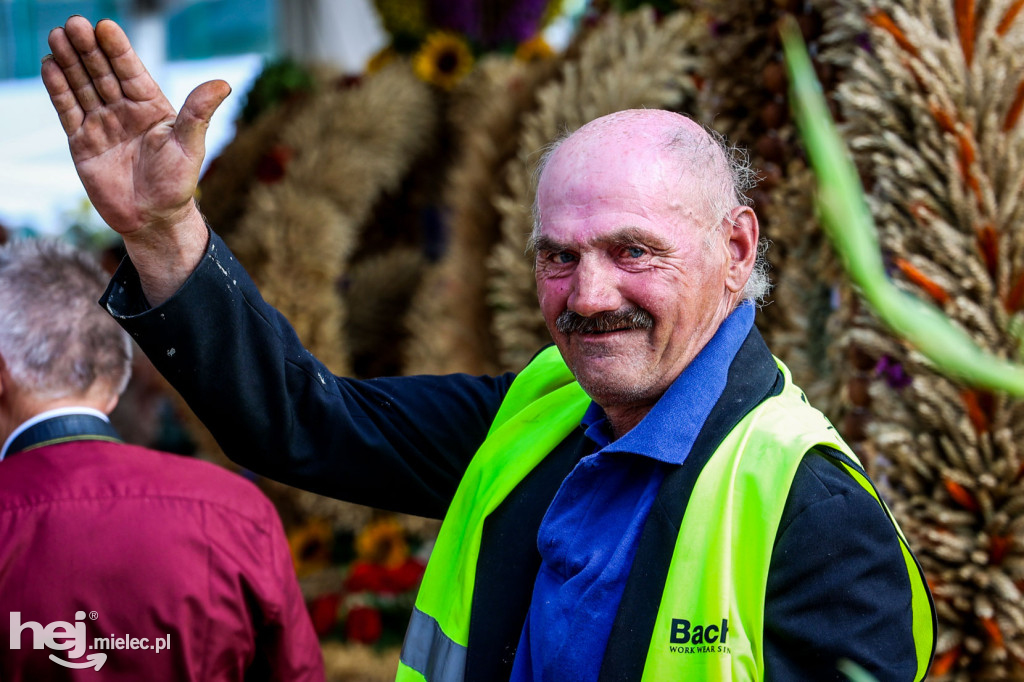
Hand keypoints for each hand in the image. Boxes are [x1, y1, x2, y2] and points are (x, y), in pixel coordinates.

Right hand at [41, 16, 231, 303]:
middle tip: (74, 24)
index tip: (106, 26)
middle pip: (103, 73)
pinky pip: (68, 110)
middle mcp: (125, 111)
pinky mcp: (82, 142)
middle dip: (88, 49)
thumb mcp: (190, 146)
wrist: (153, 220)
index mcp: (152, 107)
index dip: (119, 49)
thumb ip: (199, 113)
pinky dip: (59, 89)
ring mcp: (102, 125)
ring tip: (57, 36)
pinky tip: (49, 66)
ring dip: (69, 62)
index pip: (132, 71)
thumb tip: (223, 84)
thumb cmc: (177, 185)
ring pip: (82, 87)